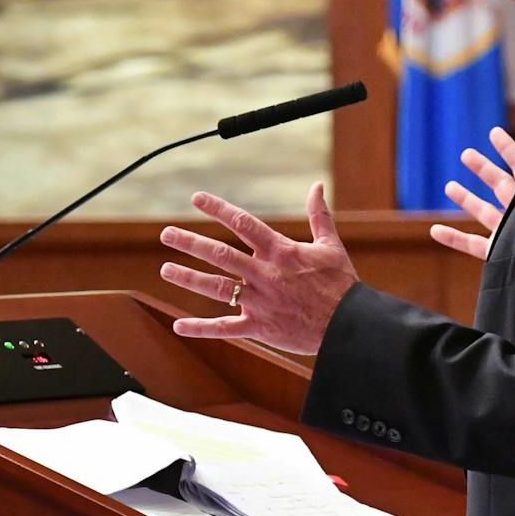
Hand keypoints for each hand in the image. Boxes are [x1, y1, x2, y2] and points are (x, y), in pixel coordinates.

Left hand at [159, 182, 356, 354]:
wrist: (348, 324)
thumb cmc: (341, 284)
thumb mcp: (331, 245)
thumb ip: (319, 215)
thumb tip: (316, 187)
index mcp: (281, 252)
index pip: (243, 223)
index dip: (218, 209)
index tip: (196, 198)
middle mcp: (265, 274)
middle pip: (220, 255)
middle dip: (191, 243)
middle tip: (167, 234)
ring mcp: (260, 301)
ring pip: (217, 288)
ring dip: (188, 278)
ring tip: (166, 269)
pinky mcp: (260, 327)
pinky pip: (225, 328)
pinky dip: (201, 328)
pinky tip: (179, 325)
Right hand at [430, 126, 514, 260]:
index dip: (508, 150)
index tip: (494, 133)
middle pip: (500, 185)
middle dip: (483, 169)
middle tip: (466, 154)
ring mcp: (509, 232)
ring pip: (484, 212)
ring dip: (466, 199)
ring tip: (449, 186)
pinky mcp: (499, 253)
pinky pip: (473, 245)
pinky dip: (454, 238)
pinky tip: (435, 230)